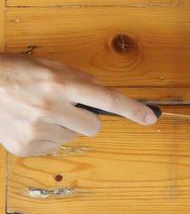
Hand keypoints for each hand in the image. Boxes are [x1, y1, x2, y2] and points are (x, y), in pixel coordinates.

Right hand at [0, 54, 156, 156]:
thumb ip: (78, 79)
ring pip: (73, 137)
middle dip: (87, 119)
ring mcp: (37, 130)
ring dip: (64, 127)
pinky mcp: (25, 148)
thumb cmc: (15, 72)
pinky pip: (53, 148)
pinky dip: (46, 137)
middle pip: (94, 127)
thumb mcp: (49, 66)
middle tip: (68, 108)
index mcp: (60, 83)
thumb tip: (101, 94)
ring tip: (39, 112)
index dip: (132, 110)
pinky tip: (29, 123)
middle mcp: (51, 108)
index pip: (106, 99)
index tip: (150, 118)